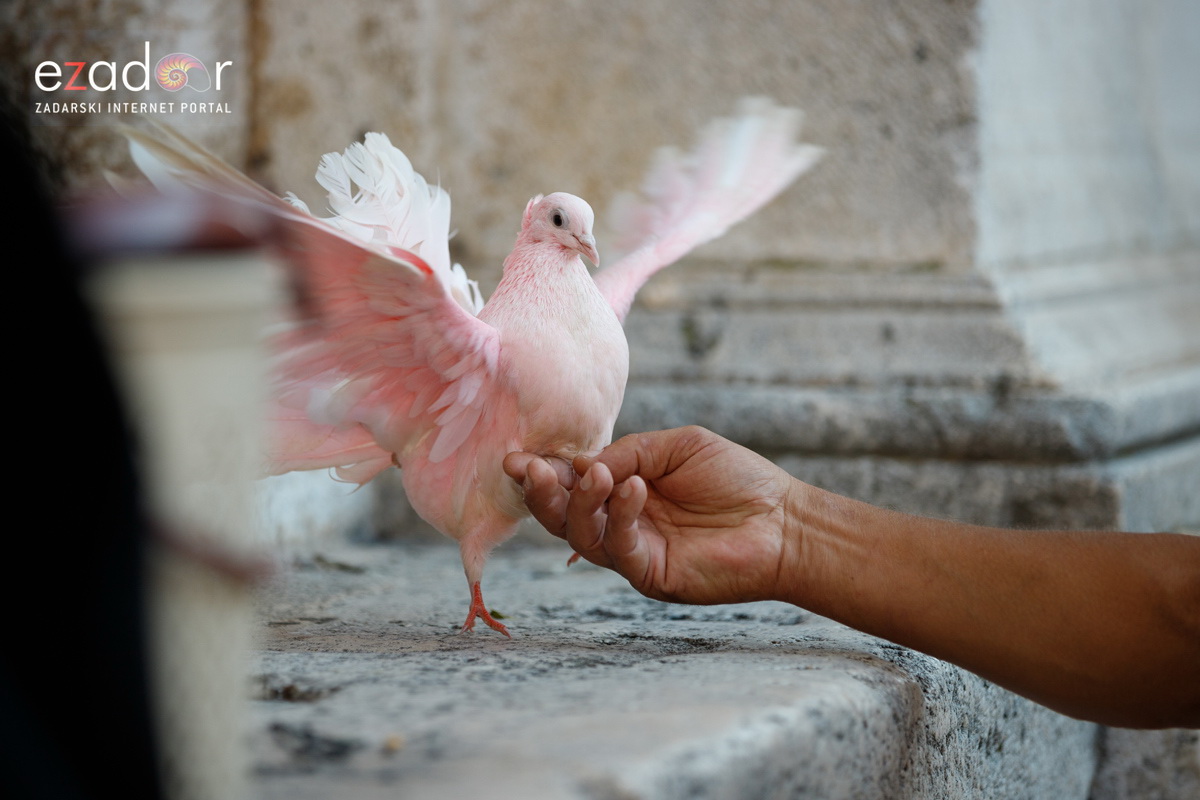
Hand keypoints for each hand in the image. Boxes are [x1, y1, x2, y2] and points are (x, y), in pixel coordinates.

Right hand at [504, 426, 798, 604]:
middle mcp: (621, 523)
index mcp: (623, 491)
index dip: (543, 473)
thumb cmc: (738, 479)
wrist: (784, 521)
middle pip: (563, 515)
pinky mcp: (651, 575)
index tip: (517, 457)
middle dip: (541, 492)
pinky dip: (619, 515)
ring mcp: (634, 552)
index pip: (571, 484)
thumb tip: (583, 463)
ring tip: (594, 474)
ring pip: (581, 534)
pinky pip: (620, 548)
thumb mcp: (677, 447)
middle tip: (529, 469)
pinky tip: (634, 487)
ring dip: (577, 502)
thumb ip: (630, 451)